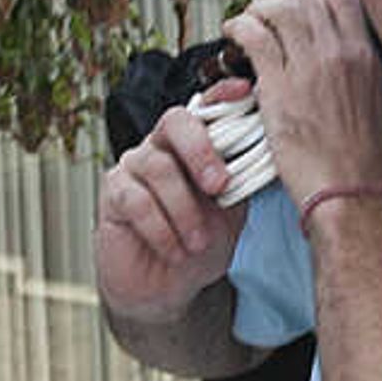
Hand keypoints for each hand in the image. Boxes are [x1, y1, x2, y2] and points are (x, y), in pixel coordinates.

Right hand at [95, 82, 251, 323]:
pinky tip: (176, 251)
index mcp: (194, 145)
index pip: (205, 108)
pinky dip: (162, 229)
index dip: (221, 94)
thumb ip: (243, 180)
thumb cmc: (200, 244)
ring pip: (157, 167)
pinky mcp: (112, 195)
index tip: (243, 93)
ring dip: (184, 210)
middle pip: (175, 121)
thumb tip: (269, 153)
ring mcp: (133, 167)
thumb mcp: (233, 212)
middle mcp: (161, 146)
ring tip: (198, 243)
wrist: (168, 287)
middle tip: (219, 186)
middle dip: (200, 150)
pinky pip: (136, 201)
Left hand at [222, 0, 381, 209]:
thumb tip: (337, 67)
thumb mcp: (374, 107)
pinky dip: (238, 29)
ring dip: (256, 12)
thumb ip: (356, 78)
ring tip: (245, 26)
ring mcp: (311, 68)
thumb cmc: (360, 167)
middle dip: (279, 2)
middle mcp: (343, 55)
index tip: (295, 10)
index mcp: (367, 59)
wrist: (351, 197)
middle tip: (264, 17)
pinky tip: (232, 39)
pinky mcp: (281, 87)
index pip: (338, 1)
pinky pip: (253, 37)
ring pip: (278, 10)